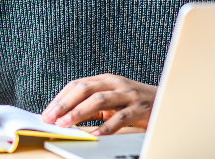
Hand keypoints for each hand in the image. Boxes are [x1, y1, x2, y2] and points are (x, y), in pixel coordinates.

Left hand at [41, 74, 157, 135]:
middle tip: (51, 117)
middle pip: (85, 89)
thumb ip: (92, 105)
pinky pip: (120, 117)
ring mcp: (128, 95)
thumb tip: (66, 116)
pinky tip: (96, 135)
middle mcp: (115, 83)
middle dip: (65, 104)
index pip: (77, 85)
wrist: (167, 101)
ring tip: (66, 124)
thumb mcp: (112, 99)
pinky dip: (106, 127)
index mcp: (105, 79)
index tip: (47, 112)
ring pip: (100, 99)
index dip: (60, 98)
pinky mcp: (139, 108)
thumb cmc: (135, 102)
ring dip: (79, 112)